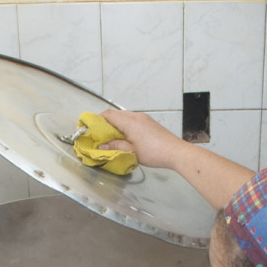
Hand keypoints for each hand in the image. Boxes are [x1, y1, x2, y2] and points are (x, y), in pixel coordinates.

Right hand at [99, 109, 255, 209]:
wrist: (176, 152)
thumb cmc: (155, 152)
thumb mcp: (130, 151)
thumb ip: (114, 146)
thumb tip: (101, 146)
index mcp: (129, 121)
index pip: (107, 114)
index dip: (96, 121)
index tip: (91, 129)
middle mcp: (136, 116)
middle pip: (115, 115)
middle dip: (105, 125)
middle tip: (99, 137)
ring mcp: (144, 119)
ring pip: (124, 118)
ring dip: (116, 127)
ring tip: (112, 140)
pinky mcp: (149, 124)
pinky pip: (132, 122)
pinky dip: (125, 128)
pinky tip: (126, 140)